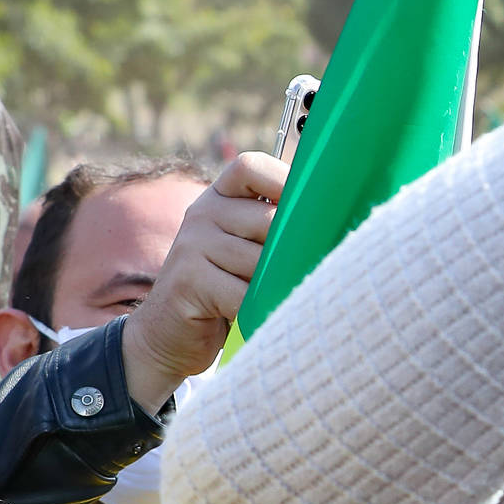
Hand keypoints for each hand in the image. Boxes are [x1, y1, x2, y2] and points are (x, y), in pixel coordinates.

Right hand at [121, 150, 284, 412]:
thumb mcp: (248, 251)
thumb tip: (334, 220)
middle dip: (287, 255)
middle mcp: (202, 213)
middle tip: (287, 277)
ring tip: (261, 299)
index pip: (251, 167)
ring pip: (260, 262)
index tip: (310, 209)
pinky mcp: (187, 280)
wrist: (169, 335)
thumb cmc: (226, 291)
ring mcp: (191, 245)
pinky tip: (249, 316)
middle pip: (269, 220)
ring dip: (271, 288)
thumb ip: (274, 229)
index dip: (284, 182)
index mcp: (219, 198)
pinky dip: (255, 311)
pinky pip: (243, 294)